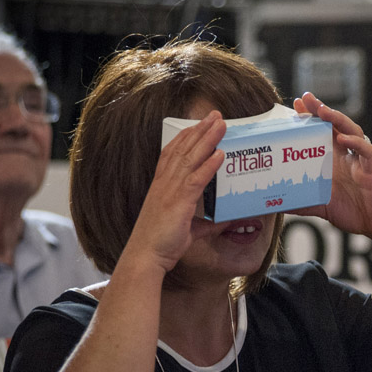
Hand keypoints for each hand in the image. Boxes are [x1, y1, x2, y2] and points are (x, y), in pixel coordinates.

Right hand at [124, 111, 224, 275]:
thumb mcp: (189, 231)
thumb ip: (207, 224)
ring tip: (221, 124)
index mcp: (162, 186)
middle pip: (183, 149)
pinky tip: (220, 153)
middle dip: (200, 130)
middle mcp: (164, 183)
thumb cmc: (162, 244)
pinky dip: (208, 164)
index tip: (198, 124)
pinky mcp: (178, 202)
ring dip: (207, 139)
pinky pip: (196, 179)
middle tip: (215, 115)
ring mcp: (170, 191)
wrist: (146, 256)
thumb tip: (225, 221)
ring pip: (190, 158)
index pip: (173, 153)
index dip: (186, 137)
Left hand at [291, 93, 371, 239]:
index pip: (321, 133)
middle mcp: (346, 157)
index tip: (297, 105)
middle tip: (306, 97)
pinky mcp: (371, 171)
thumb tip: (274, 205)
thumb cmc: (351, 212)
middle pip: (335, 126)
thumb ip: (300, 202)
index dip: (311, 118)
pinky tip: (344, 139)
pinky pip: (366, 152)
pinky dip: (356, 143)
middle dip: (321, 110)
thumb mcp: (319, 206)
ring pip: (352, 131)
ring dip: (338, 119)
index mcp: (334, 162)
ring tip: (324, 111)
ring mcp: (359, 161)